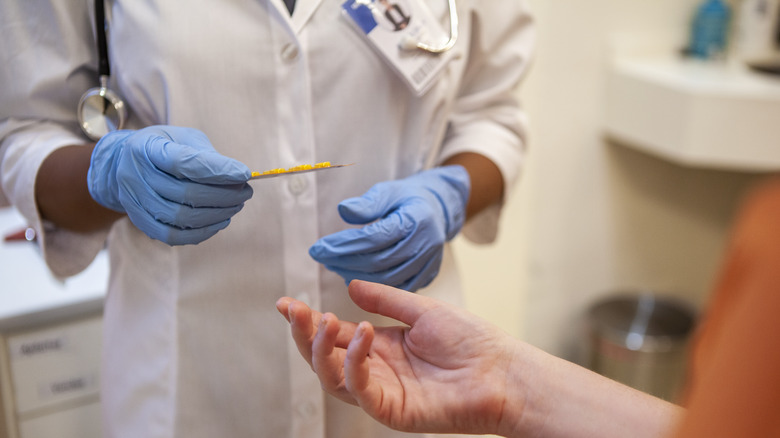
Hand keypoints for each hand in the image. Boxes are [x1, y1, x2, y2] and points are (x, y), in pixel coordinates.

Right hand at [87, 125, 252, 244]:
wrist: (125, 163)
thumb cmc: (165, 147)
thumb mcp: (183, 138)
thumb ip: (207, 154)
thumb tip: (238, 176)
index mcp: (146, 147)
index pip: (184, 162)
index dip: (217, 170)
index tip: (245, 174)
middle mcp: (135, 175)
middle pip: (185, 193)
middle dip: (224, 195)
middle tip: (246, 191)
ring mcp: (135, 202)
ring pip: (181, 217)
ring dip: (217, 214)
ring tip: (237, 205)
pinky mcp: (140, 222)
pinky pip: (173, 236)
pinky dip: (202, 232)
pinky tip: (221, 222)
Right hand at [275, 280, 516, 434]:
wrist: (502, 370)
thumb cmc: (470, 341)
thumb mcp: (421, 311)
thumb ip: (385, 300)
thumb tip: (350, 286)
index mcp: (379, 347)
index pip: (333, 335)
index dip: (308, 320)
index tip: (286, 302)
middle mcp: (375, 371)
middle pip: (323, 359)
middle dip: (304, 335)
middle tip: (294, 310)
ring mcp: (381, 393)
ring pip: (332, 378)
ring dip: (322, 348)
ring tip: (326, 319)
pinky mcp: (392, 411)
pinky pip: (361, 391)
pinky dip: (355, 363)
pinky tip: (362, 335)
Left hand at [308, 166, 469, 290]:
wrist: (437, 211)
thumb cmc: (407, 199)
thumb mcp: (389, 191)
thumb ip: (368, 203)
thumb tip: (343, 210)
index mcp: (417, 220)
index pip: (374, 237)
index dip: (344, 245)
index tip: (318, 248)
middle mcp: (425, 245)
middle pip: (378, 261)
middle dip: (344, 261)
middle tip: (322, 258)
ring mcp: (428, 264)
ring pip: (386, 279)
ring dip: (355, 276)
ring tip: (334, 266)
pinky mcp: (426, 277)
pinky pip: (396, 288)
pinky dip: (373, 287)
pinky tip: (354, 278)